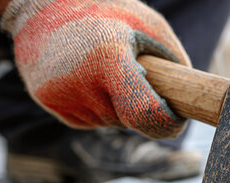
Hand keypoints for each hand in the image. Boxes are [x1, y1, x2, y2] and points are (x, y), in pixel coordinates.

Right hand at [1, 0, 190, 138]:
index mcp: (108, 58)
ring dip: (119, 108)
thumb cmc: (107, 10)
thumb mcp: (149, 25)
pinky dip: (98, 107)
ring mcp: (60, 94)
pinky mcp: (48, 101)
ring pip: (109, 123)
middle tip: (140, 80)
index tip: (176, 120)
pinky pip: (89, 121)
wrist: (41, 4)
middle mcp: (80, 80)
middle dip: (142, 109)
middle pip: (129, 121)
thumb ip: (175, 61)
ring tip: (107, 71)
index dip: (166, 124)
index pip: (144, 114)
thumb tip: (188, 98)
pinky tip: (90, 79)